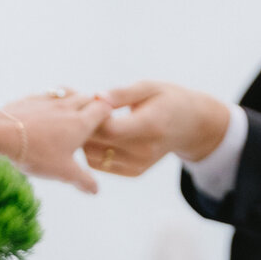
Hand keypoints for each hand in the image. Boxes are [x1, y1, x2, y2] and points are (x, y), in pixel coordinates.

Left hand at [0, 90, 113, 193]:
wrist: (0, 132)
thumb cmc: (37, 152)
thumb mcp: (63, 172)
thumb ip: (83, 180)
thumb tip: (96, 190)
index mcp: (81, 123)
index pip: (103, 109)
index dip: (109, 113)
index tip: (109, 120)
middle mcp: (67, 107)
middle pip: (87, 97)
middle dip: (93, 104)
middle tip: (94, 115)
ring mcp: (47, 100)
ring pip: (68, 93)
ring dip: (74, 98)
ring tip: (73, 107)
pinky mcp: (29, 99)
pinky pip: (47, 95)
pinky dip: (52, 100)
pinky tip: (45, 109)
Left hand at [85, 81, 229, 177]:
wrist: (190, 125)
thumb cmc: (167, 100)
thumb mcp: (149, 87)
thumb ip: (122, 94)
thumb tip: (96, 97)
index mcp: (150, 126)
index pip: (109, 128)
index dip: (90, 116)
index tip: (81, 100)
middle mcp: (145, 150)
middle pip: (98, 143)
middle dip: (80, 126)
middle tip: (71, 107)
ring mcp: (139, 165)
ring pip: (93, 157)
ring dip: (81, 139)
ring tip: (79, 120)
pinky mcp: (133, 172)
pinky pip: (99, 163)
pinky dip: (89, 149)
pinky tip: (90, 132)